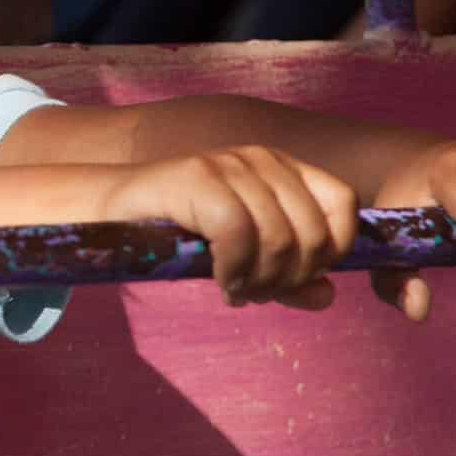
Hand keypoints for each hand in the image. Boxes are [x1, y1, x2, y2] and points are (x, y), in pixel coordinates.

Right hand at [103, 145, 356, 308]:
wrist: (113, 209)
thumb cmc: (183, 233)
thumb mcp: (247, 259)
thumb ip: (289, 277)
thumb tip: (327, 297)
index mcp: (284, 168)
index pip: (342, 203)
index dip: (333, 249)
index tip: (298, 275)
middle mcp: (262, 158)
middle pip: (312, 232)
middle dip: (289, 278)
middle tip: (258, 293)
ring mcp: (230, 164)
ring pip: (279, 238)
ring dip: (260, 281)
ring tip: (237, 290)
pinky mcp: (198, 176)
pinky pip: (238, 235)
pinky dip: (233, 271)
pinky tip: (220, 281)